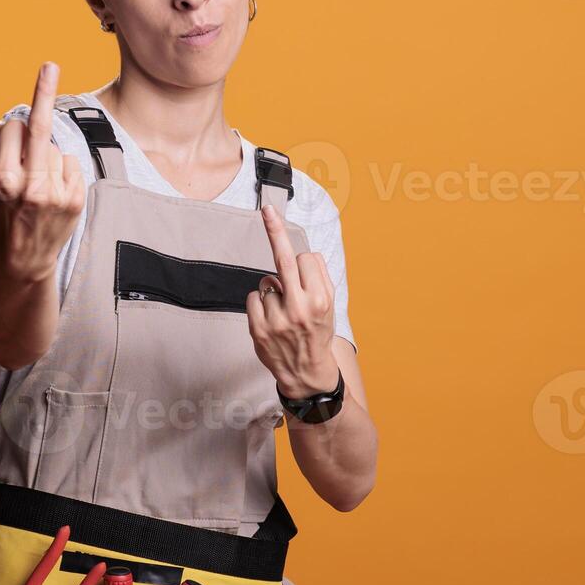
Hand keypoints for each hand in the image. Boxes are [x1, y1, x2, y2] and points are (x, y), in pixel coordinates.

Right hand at [0, 61, 85, 284]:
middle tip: (49, 65)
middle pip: (39, 130)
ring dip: (46, 160)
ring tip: (36, 191)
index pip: (12, 130)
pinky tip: (53, 195)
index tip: (28, 93)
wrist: (21, 263)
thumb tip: (13, 122)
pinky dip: (63, 173)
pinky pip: (71, 165)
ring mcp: (56, 195)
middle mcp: (31, 187)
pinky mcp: (76, 202)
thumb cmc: (1, 217)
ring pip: (55, 150)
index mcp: (4, 181)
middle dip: (43, 94)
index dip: (11, 130)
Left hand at [246, 203, 340, 398]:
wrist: (306, 374)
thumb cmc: (318, 334)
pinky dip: (259, 303)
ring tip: (284, 311)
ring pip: (266, 281)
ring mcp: (277, 319)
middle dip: (275, 231)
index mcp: (320, 300)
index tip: (293, 243)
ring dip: (273, 289)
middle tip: (267, 210)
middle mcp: (299, 308)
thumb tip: (306, 253)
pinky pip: (253, 298)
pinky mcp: (258, 329)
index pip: (305, 259)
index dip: (304, 263)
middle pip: (283, 259)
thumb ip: (321, 279)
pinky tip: (271, 319)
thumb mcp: (331, 307)